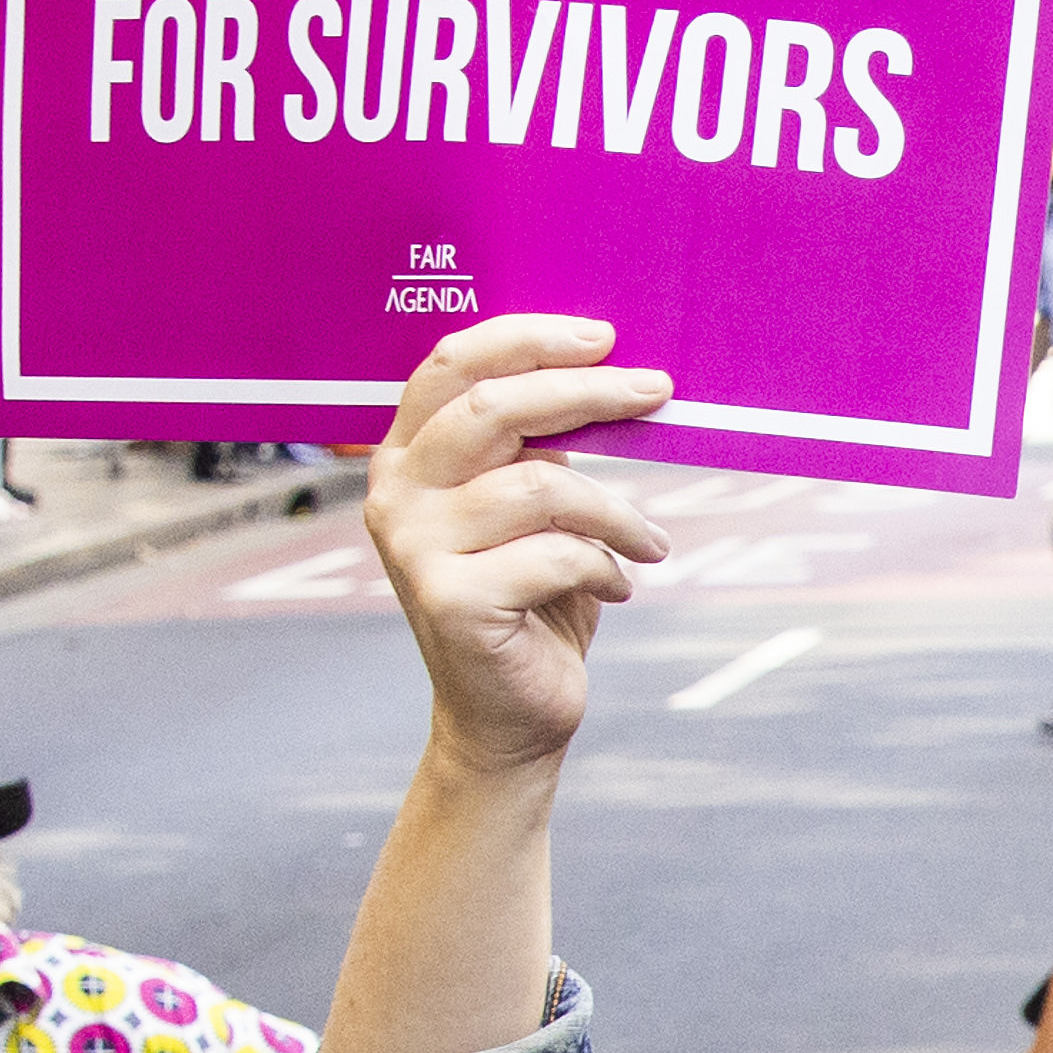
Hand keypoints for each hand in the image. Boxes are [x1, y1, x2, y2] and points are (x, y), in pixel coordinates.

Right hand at [358, 317, 681, 774]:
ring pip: (541, 486)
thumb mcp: (532, 512)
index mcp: (407, 457)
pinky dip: (607, 568)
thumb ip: (540, 450)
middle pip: (493, 407)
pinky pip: (557, 555)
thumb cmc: (532, 602)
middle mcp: (395, 493)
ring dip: (617, 511)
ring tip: (649, 543)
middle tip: (657, 391)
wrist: (508, 716)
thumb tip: (610, 375)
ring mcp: (415, 546)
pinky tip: (619, 588)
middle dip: (585, 391)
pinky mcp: (452, 600)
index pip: (452, 365)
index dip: (528, 340)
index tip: (604, 336)